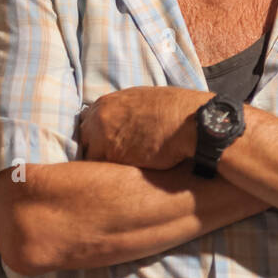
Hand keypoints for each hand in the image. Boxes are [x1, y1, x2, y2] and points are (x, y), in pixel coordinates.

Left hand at [78, 86, 210, 168]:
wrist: (192, 122)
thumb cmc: (178, 111)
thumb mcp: (146, 100)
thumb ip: (127, 110)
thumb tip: (127, 121)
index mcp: (108, 103)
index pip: (89, 122)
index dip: (98, 135)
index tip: (108, 144)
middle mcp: (99, 118)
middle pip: (84, 140)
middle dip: (96, 150)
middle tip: (113, 160)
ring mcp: (102, 137)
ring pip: (91, 157)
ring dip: (104, 164)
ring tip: (119, 171)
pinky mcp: (113, 156)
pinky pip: (103, 170)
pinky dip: (112, 174)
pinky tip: (125, 176)